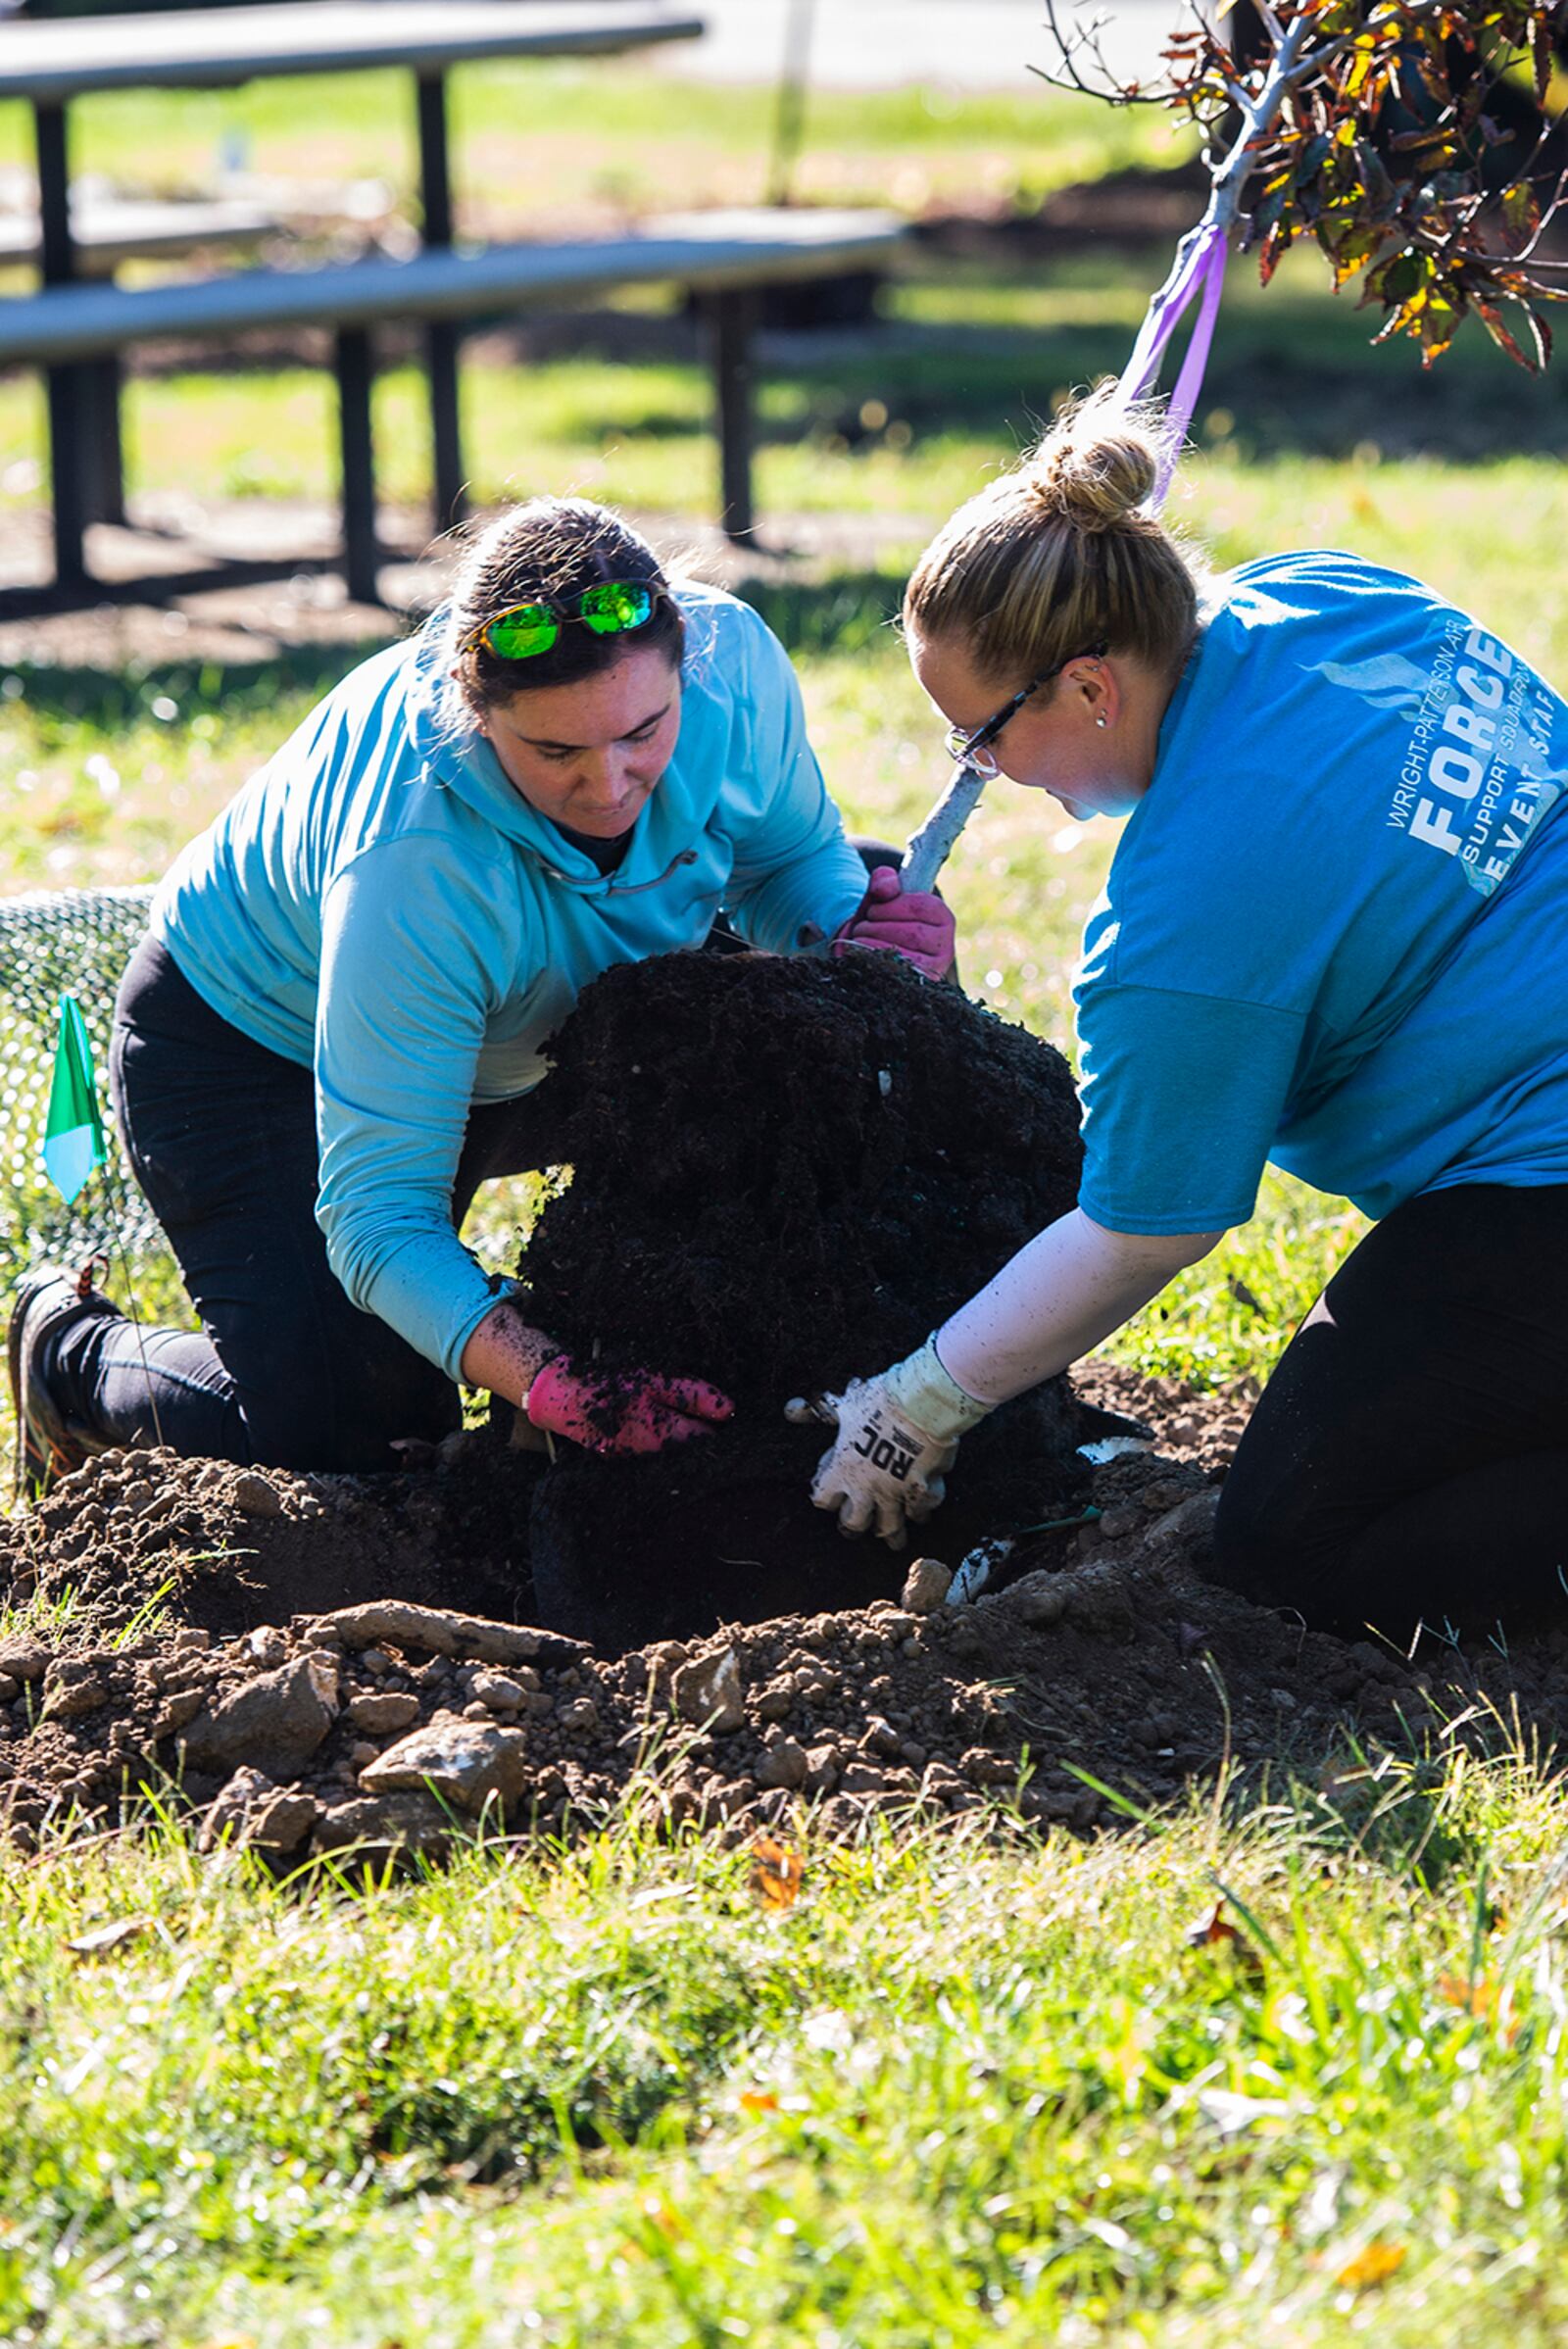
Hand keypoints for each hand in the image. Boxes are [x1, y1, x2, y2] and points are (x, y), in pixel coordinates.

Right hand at [527, 1356, 733, 1455]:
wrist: (563, 1397)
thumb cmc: (612, 1384)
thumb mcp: (656, 1381)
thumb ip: (694, 1396)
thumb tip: (729, 1410)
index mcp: (664, 1437)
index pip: (707, 1440)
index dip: (715, 1425)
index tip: (718, 1413)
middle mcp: (652, 1458)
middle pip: (690, 1450)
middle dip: (698, 1432)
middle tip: (695, 1410)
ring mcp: (634, 1462)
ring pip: (670, 1453)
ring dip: (676, 1437)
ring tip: (670, 1414)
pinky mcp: (620, 1459)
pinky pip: (649, 1454)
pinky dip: (655, 1441)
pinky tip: (648, 1423)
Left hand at [786, 1376, 954, 1548]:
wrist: (921, 1404)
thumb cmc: (879, 1402)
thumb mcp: (843, 1405)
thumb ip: (815, 1413)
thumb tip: (790, 1409)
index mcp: (843, 1470)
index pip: (823, 1499)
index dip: (825, 1496)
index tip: (829, 1493)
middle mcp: (867, 1488)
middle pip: (853, 1523)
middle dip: (855, 1524)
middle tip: (858, 1523)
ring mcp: (894, 1493)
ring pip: (889, 1527)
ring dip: (891, 1533)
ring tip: (893, 1540)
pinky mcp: (922, 1491)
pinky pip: (921, 1510)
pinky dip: (922, 1510)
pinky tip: (922, 1511)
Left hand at [833, 866, 955, 980]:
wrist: (867, 953)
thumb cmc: (878, 923)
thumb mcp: (879, 898)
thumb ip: (883, 882)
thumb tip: (885, 887)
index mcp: (942, 917)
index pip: (922, 906)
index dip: (892, 906)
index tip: (873, 910)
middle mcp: (946, 944)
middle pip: (913, 933)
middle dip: (879, 927)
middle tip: (861, 927)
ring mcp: (936, 968)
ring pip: (905, 954)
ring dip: (873, 945)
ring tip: (859, 940)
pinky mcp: (921, 987)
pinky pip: (897, 975)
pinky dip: (875, 963)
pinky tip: (862, 957)